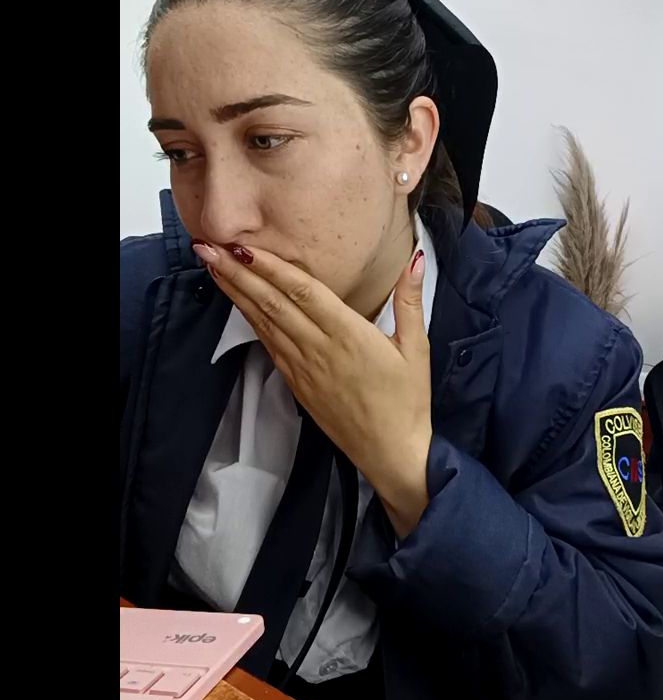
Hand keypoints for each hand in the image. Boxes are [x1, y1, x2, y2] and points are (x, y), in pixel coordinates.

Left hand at [193, 241, 432, 537]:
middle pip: (272, 303)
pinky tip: (237, 304)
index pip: (302, 292)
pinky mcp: (297, 383)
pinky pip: (269, 345)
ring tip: (213, 267)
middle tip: (208, 247)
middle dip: (238, 273)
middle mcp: (319, 348)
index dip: (271, 268)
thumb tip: (415, 260)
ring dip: (236, 293)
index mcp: (348, 334)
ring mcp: (303, 367)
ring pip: (264, 322)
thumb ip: (410, 301)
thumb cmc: (407, 401)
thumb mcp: (416, 347)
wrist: (390, 452)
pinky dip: (250, 321)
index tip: (243, 247)